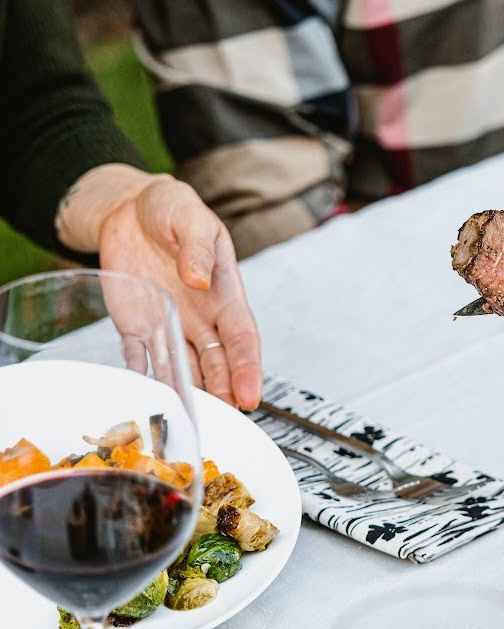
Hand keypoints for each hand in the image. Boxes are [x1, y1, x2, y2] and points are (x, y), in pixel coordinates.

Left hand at [96, 176, 262, 406]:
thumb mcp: (188, 216)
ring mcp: (169, 324)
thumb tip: (201, 280)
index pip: (241, 336)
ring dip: (191, 394)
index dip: (248, 368)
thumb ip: (197, 248)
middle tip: (226, 420)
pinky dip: (143, 381)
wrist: (128, 209)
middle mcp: (201, 315)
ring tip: (193, 420)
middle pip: (218, 362)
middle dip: (225, 392)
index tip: (250, 395)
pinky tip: (146, 402)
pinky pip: (140, 359)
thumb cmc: (170, 208)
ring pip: (185, 369)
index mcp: (224, 291)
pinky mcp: (137, 326)